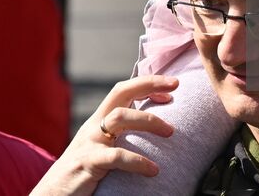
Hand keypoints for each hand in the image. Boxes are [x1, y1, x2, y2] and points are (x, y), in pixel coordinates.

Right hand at [31, 75, 176, 195]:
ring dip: (149, 120)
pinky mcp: (87, 163)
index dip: (146, 84)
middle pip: (121, 93)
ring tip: (171, 132)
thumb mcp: (100, 149)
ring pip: (120, 117)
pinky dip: (138, 161)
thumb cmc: (82, 174)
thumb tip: (151, 132)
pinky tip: (153, 170)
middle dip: (149, 85)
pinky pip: (116, 157)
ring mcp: (89, 143)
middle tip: (176, 88)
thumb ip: (119, 138)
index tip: (172, 86)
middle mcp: (93, 127)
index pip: (122, 91)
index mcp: (98, 122)